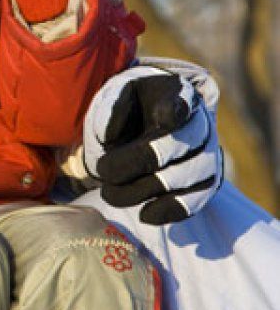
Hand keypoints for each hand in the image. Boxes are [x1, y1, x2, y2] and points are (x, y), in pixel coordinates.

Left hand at [83, 62, 222, 224]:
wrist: (146, 126)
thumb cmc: (131, 108)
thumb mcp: (118, 96)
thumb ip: (113, 108)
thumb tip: (109, 137)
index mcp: (177, 94)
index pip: (181, 101)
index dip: (175, 110)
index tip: (164, 118)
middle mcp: (199, 124)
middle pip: (176, 145)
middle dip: (135, 162)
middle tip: (102, 171)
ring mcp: (207, 154)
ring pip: (184, 177)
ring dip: (143, 190)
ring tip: (109, 194)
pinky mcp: (206, 183)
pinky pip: (195, 201)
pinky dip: (169, 211)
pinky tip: (144, 215)